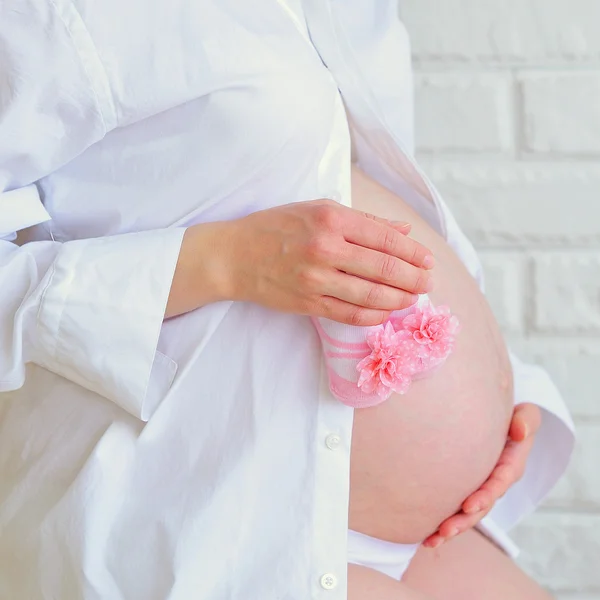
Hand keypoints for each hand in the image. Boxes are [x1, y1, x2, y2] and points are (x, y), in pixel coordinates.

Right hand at [219, 199, 434, 324]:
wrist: (234, 255)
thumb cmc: (276, 227)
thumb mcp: (317, 210)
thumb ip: (363, 220)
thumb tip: (404, 229)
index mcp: (331, 219)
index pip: (385, 238)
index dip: (413, 252)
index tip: (428, 260)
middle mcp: (325, 248)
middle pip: (384, 268)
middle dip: (414, 278)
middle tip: (429, 283)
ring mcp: (316, 279)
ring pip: (371, 295)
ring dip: (400, 299)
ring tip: (413, 298)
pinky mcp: (308, 303)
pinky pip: (351, 314)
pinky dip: (374, 316)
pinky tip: (386, 312)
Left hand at [423, 403, 541, 548]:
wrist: (499, 420)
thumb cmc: (512, 416)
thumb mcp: (526, 415)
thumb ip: (527, 420)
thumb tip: (519, 431)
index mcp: (512, 464)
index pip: (500, 481)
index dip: (486, 494)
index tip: (469, 505)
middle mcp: (497, 481)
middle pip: (482, 505)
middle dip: (465, 520)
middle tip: (446, 529)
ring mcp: (482, 488)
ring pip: (468, 513)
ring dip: (452, 528)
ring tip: (432, 540)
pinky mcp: (468, 490)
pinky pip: (457, 510)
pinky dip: (442, 524)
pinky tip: (426, 537)